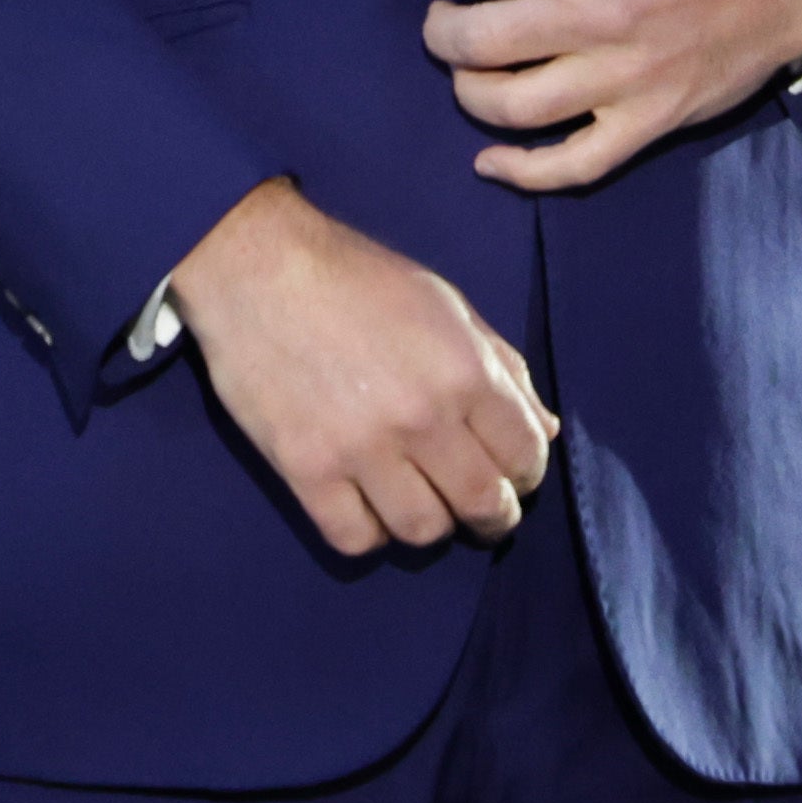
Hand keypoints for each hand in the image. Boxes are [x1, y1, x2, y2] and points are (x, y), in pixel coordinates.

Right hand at [167, 179, 556, 558]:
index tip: (510, 473)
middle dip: (493, 516)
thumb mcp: (446, 305)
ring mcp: (361, 448)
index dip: (526, 473)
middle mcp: (422, 417)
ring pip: (422, 531)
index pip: (526, 456)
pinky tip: (366, 505)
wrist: (257, 264)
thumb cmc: (357, 277)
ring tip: (419, 502)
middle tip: (479, 510)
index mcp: (465, 370)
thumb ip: (501, 367)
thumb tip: (544, 429)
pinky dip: (369, 532)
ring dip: (431, 524)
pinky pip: (355, 538)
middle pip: (482, 505)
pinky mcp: (306, 469)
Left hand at [422, 0, 801, 192]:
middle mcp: (596, 17)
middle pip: (477, 42)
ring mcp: (621, 80)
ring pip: (512, 107)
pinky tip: (491, 161)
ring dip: (471, 93)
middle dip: (445, 33)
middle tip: (449, 25)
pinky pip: (574, 165)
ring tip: (472, 74)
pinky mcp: (647, 123)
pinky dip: (522, 172)